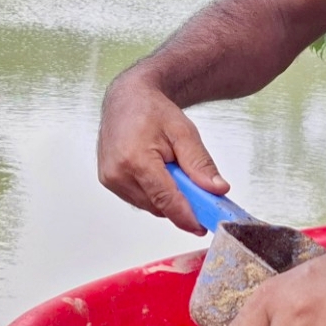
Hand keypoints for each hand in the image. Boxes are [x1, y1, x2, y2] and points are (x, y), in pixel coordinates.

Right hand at [97, 67, 228, 233]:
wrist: (127, 98)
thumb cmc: (152, 111)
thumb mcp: (184, 132)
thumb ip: (200, 164)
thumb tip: (217, 190)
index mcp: (135, 159)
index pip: (165, 199)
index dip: (186, 217)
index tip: (203, 226)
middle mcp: (117, 173)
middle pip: (158, 206)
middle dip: (181, 204)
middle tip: (198, 190)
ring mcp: (110, 178)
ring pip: (149, 206)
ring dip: (166, 198)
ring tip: (172, 170)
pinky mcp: (108, 181)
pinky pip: (138, 199)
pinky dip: (153, 193)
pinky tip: (158, 172)